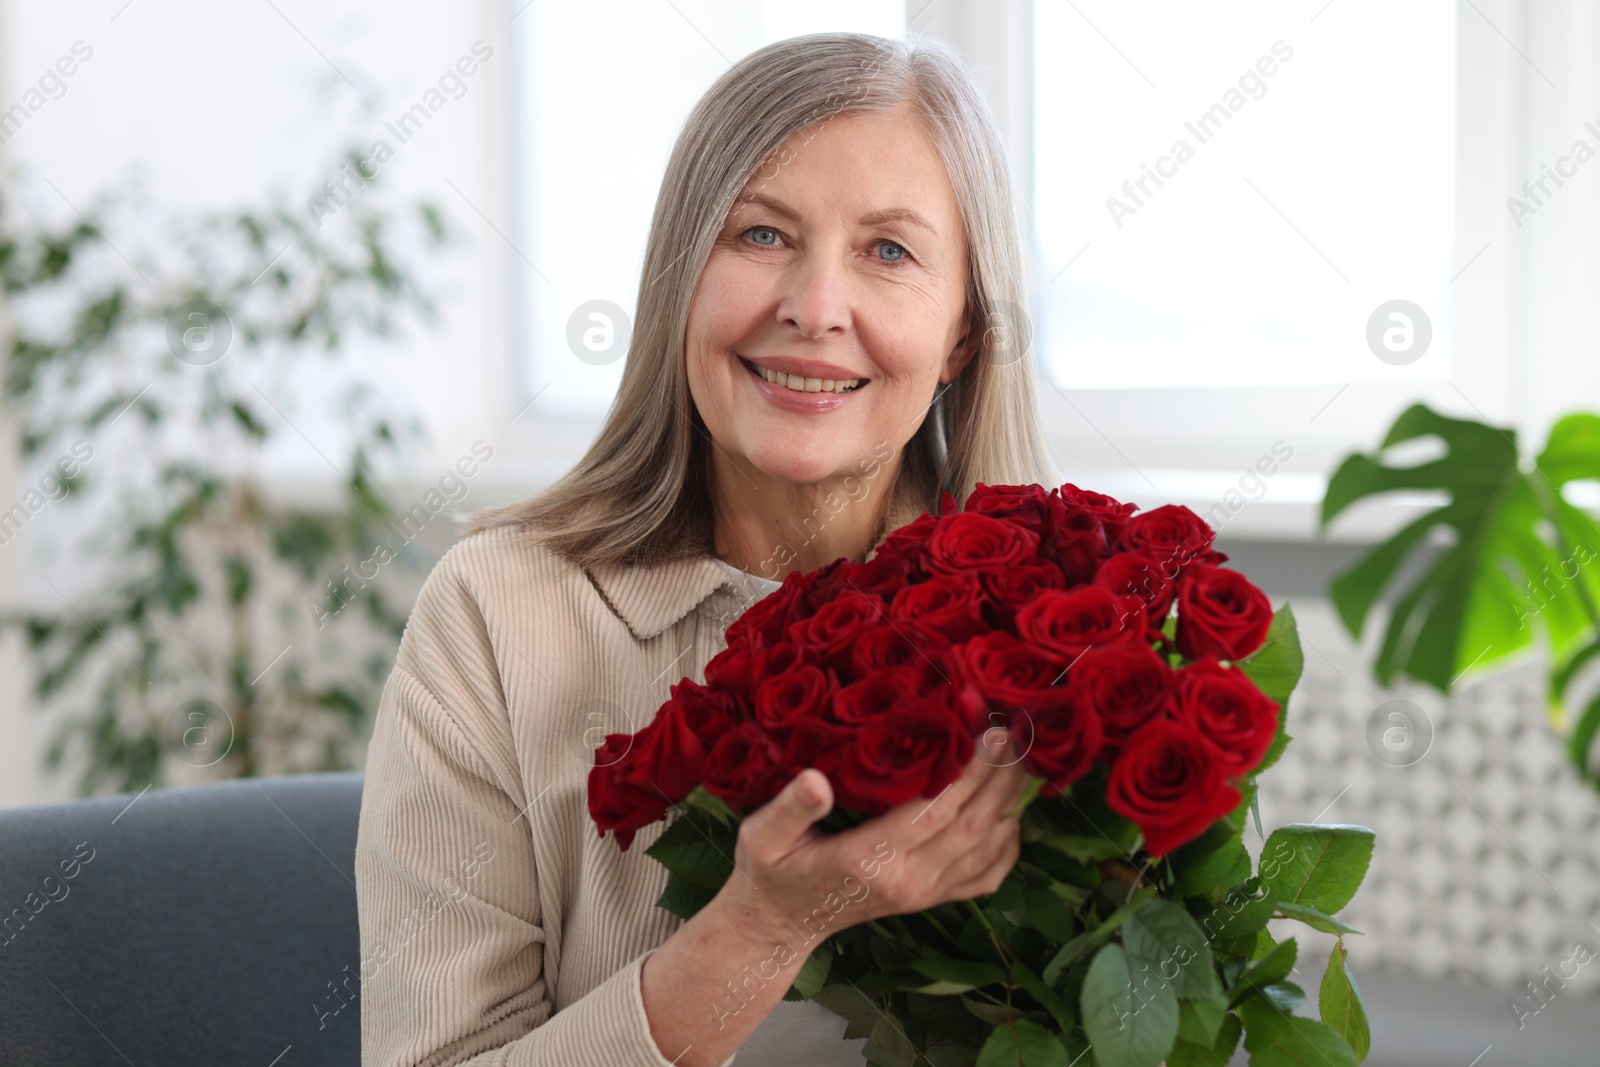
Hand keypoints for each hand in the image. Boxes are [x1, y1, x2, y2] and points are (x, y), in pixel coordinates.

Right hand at [718, 730, 1027, 940]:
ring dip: (1011, 800)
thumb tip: (816, 779)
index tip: (989, 726)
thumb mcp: (762, 835)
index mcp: (870, 858)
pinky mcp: (930, 899)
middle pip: (975, 823)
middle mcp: (907, 879)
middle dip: (1001, 773)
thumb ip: (790, 808)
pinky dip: (1010, 843)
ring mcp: (924, 894)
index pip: (938, 808)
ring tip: (1020, 755)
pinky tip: (1012, 810)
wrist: (780, 925)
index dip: (970, 767)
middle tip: (1017, 728)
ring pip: (989, 847)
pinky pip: (987, 876)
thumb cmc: (771, 870)